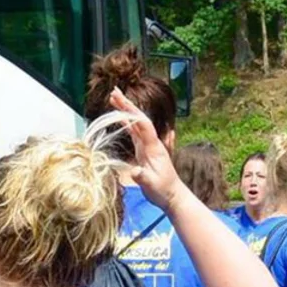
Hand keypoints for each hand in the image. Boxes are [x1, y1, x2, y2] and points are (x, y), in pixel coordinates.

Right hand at [106, 88, 183, 205]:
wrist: (172, 195)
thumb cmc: (163, 190)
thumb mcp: (151, 185)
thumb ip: (143, 177)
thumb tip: (134, 171)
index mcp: (153, 147)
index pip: (143, 125)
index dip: (132, 113)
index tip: (121, 102)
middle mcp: (151, 143)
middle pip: (138, 119)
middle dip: (127, 105)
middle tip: (114, 92)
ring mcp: (147, 146)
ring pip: (135, 124)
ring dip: (125, 111)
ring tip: (114, 98)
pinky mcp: (143, 151)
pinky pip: (134, 133)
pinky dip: (126, 123)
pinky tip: (119, 116)